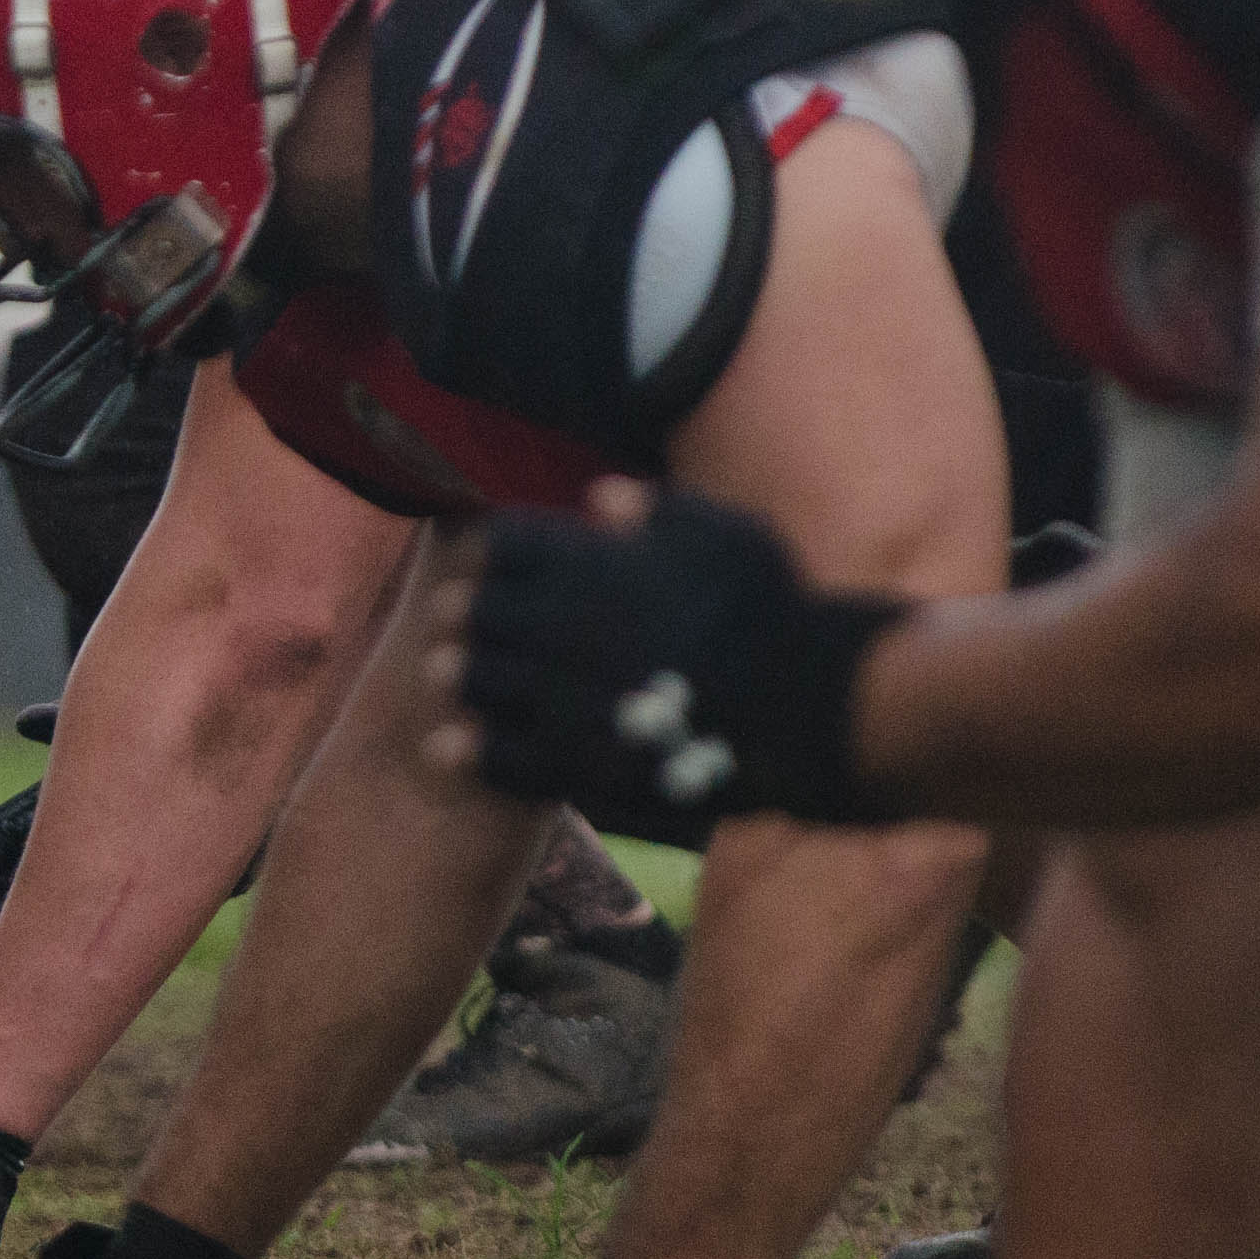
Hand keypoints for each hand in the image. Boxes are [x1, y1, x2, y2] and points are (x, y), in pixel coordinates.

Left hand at [426, 483, 907, 831]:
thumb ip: (657, 509)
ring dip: (457, 675)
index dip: (492, 550)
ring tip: (448, 674)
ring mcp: (561, 697)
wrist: (811, 706)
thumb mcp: (726, 533)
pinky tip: (450, 745)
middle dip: (462, 613)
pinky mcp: (574, 763)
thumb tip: (597, 495)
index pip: (499, 544)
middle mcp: (558, 626)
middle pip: (470, 613)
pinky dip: (467, 749)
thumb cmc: (775, 609)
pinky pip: (496, 757)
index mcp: (586, 563)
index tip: (492, 559)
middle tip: (454, 620)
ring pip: (470, 681)